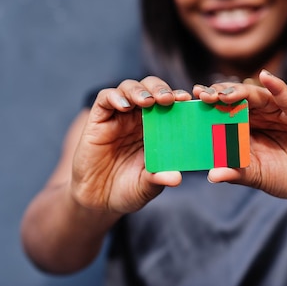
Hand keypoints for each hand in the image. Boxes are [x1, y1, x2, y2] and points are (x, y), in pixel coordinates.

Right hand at [71, 76, 190, 213]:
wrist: (98, 199)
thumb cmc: (127, 189)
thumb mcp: (146, 186)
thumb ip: (158, 179)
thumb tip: (177, 178)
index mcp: (158, 128)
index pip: (170, 103)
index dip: (179, 98)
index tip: (188, 100)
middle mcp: (139, 117)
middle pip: (151, 88)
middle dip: (161, 89)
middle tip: (169, 99)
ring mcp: (118, 116)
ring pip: (129, 88)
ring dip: (140, 90)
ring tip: (148, 101)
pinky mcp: (98, 118)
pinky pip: (105, 98)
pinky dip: (115, 97)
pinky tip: (125, 105)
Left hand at [197, 70, 286, 202]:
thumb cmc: (284, 176)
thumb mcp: (257, 175)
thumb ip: (237, 172)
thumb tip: (212, 175)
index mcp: (245, 124)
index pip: (223, 109)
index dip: (208, 105)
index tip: (190, 102)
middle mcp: (261, 112)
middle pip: (237, 98)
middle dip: (219, 95)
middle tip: (202, 95)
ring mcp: (281, 109)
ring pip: (258, 95)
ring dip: (240, 91)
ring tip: (224, 93)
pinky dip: (278, 87)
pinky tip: (266, 78)